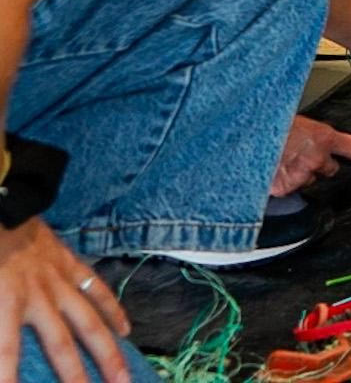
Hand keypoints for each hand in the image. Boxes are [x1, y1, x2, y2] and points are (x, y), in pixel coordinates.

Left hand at [0, 217, 131, 382]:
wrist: (1, 200)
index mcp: (5, 299)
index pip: (5, 351)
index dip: (9, 377)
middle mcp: (39, 295)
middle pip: (62, 344)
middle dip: (75, 377)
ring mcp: (60, 279)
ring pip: (89, 322)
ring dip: (106, 352)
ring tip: (122, 377)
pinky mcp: (70, 264)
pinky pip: (96, 289)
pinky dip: (113, 310)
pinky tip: (125, 331)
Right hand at [270, 116, 350, 195]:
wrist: (243, 137)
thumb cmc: (269, 123)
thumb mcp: (297, 120)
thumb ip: (313, 132)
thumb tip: (317, 136)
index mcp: (324, 137)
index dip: (349, 150)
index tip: (346, 151)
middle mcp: (316, 158)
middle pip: (332, 169)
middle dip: (321, 164)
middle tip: (303, 155)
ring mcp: (300, 175)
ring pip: (309, 180)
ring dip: (300, 173)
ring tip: (283, 159)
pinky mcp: (284, 188)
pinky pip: (289, 188)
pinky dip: (282, 182)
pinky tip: (272, 170)